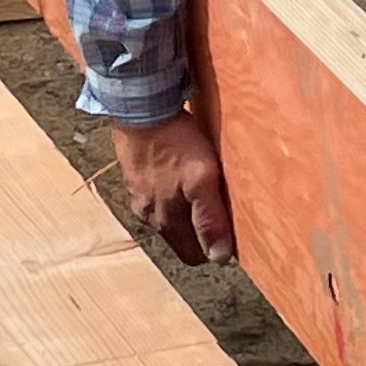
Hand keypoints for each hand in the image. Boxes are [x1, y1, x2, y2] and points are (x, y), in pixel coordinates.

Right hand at [109, 114, 236, 266]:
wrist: (139, 108)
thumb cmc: (174, 144)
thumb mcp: (202, 180)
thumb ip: (209, 218)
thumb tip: (219, 257)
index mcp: (165, 221)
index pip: (192, 256)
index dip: (212, 247)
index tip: (230, 229)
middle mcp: (148, 214)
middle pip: (181, 235)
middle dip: (200, 227)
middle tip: (221, 202)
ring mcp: (138, 194)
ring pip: (168, 213)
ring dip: (186, 205)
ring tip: (203, 182)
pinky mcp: (135, 175)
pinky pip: (157, 191)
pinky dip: (171, 186)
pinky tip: (181, 167)